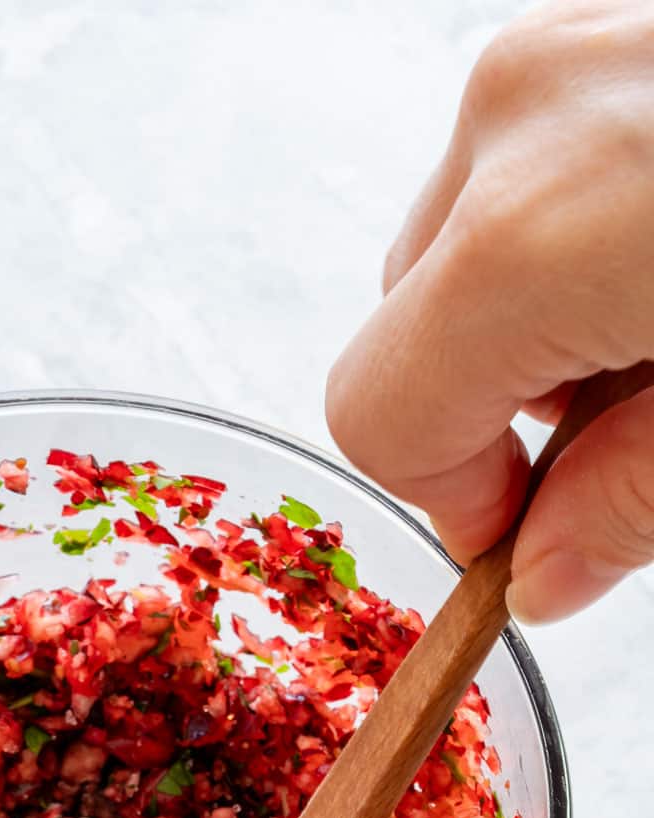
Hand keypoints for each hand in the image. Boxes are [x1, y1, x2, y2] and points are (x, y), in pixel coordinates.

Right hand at [326, 0, 653, 624]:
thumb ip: (631, 505)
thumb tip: (544, 574)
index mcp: (531, 234)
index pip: (378, 417)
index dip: (445, 501)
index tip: (531, 535)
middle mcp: (516, 120)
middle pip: (409, 328)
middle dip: (502, 410)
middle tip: (635, 429)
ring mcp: (558, 51)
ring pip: (465, 251)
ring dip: (540, 324)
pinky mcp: (598, 28)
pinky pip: (530, 171)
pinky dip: (579, 240)